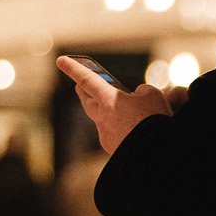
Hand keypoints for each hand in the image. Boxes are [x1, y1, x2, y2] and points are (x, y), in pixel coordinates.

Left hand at [58, 56, 173, 152]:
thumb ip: (142, 91)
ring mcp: (106, 136)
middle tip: (81, 87)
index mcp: (109, 100)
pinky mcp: (114, 150)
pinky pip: (114, 135)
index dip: (74, 68)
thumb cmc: (154, 122)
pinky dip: (121, 129)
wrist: (155, 154)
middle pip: (87, 102)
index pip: (87, 79)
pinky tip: (132, 130)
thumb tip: (138, 96)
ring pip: (102, 119)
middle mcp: (102, 118)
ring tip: (119, 109)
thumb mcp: (153, 96)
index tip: (60, 60)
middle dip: (84, 92)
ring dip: (107, 113)